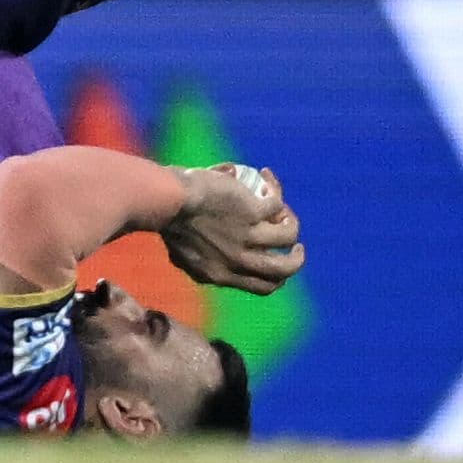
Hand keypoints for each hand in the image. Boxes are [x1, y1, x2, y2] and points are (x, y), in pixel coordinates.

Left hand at [161, 165, 303, 295]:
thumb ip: (194, 261)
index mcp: (222, 275)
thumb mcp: (181, 254)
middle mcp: (239, 261)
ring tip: (284, 209)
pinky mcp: (254, 212)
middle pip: (283, 270)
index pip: (261, 286)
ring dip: (292, 221)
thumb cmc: (165, 220)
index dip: (275, 275)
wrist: (166, 201)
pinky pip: (277, 202)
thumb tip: (193, 259)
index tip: (274, 259)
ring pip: (288, 236)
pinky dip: (275, 188)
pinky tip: (266, 176)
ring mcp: (249, 237)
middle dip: (296, 259)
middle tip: (296, 246)